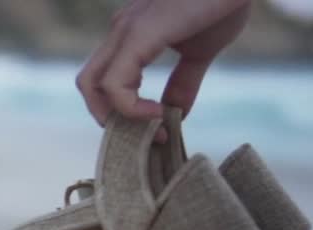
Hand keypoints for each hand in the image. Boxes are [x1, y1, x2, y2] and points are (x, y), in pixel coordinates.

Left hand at [76, 0, 251, 123]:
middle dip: (108, 118)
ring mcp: (126, 29)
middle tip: (143, 135)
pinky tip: (159, 114)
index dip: (120, 112)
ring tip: (154, 127)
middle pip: (88, 84)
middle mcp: (121, 29)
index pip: (103, 79)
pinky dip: (130, 108)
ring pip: (91, 85)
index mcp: (131, 33)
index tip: (157, 129)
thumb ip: (183, 82)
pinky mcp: (139, 33)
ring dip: (117, 118)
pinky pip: (115, 83)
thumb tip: (173, 116)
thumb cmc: (224, 3)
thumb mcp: (200, 52)